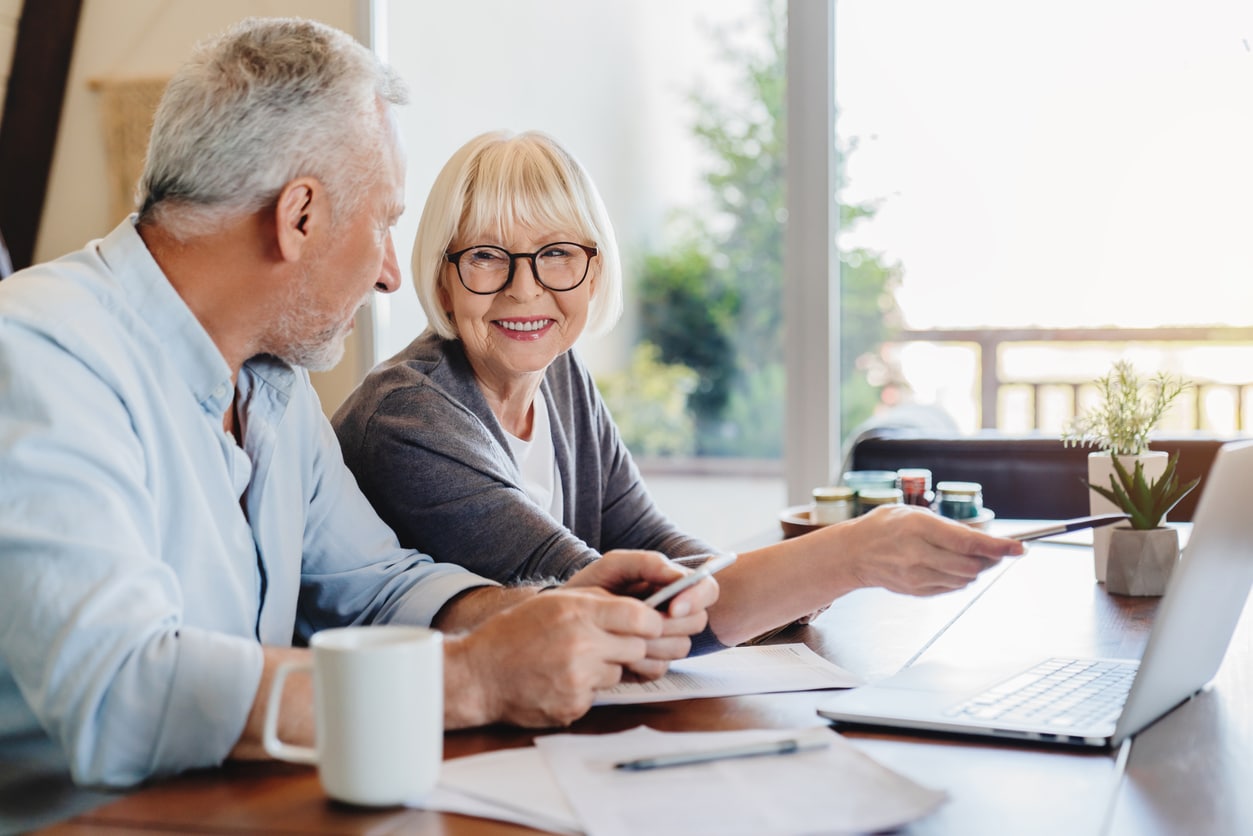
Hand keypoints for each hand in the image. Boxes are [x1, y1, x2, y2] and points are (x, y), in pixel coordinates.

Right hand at [446, 587, 662, 727]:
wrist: (477, 675)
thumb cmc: (513, 634)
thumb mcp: (553, 602)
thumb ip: (596, 602)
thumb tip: (640, 608)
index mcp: (578, 612)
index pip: (641, 617)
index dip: (651, 622)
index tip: (648, 625)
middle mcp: (581, 644)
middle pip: (638, 647)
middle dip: (629, 646)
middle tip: (606, 645)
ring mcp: (578, 678)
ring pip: (619, 672)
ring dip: (605, 668)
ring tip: (572, 662)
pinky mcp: (574, 705)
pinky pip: (598, 696)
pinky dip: (585, 689)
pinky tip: (559, 680)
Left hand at [569, 550, 718, 679]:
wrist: (561, 620)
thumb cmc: (590, 587)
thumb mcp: (614, 566)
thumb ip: (648, 563)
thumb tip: (678, 577)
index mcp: (671, 586)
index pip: (707, 590)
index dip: (696, 599)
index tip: (672, 607)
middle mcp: (674, 613)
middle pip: (698, 621)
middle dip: (672, 624)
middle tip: (643, 622)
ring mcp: (663, 640)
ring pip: (682, 647)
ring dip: (654, 644)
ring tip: (624, 635)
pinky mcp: (649, 664)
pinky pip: (660, 668)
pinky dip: (640, 662)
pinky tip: (619, 653)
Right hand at [838, 504, 1024, 595]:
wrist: (853, 553)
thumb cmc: (884, 527)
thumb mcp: (913, 513)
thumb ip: (947, 527)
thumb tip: (983, 541)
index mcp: (917, 527)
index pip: (967, 542)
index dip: (998, 546)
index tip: (1018, 548)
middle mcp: (916, 554)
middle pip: (971, 565)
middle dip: (989, 559)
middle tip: (996, 551)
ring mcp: (915, 576)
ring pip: (964, 579)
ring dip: (974, 569)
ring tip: (966, 556)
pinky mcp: (916, 591)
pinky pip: (951, 588)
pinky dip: (958, 577)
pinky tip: (947, 566)